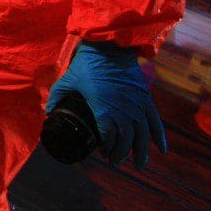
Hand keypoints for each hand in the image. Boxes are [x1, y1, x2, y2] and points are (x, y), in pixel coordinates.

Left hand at [46, 42, 165, 168]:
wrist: (110, 46)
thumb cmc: (87, 63)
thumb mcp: (68, 80)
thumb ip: (57, 96)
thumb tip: (48, 112)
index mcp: (104, 108)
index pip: (109, 138)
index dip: (108, 149)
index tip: (103, 154)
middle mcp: (123, 110)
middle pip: (126, 140)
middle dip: (122, 154)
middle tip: (115, 161)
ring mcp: (137, 104)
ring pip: (143, 135)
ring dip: (142, 152)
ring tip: (139, 164)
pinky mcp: (146, 98)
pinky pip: (156, 121)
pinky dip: (160, 136)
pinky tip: (162, 150)